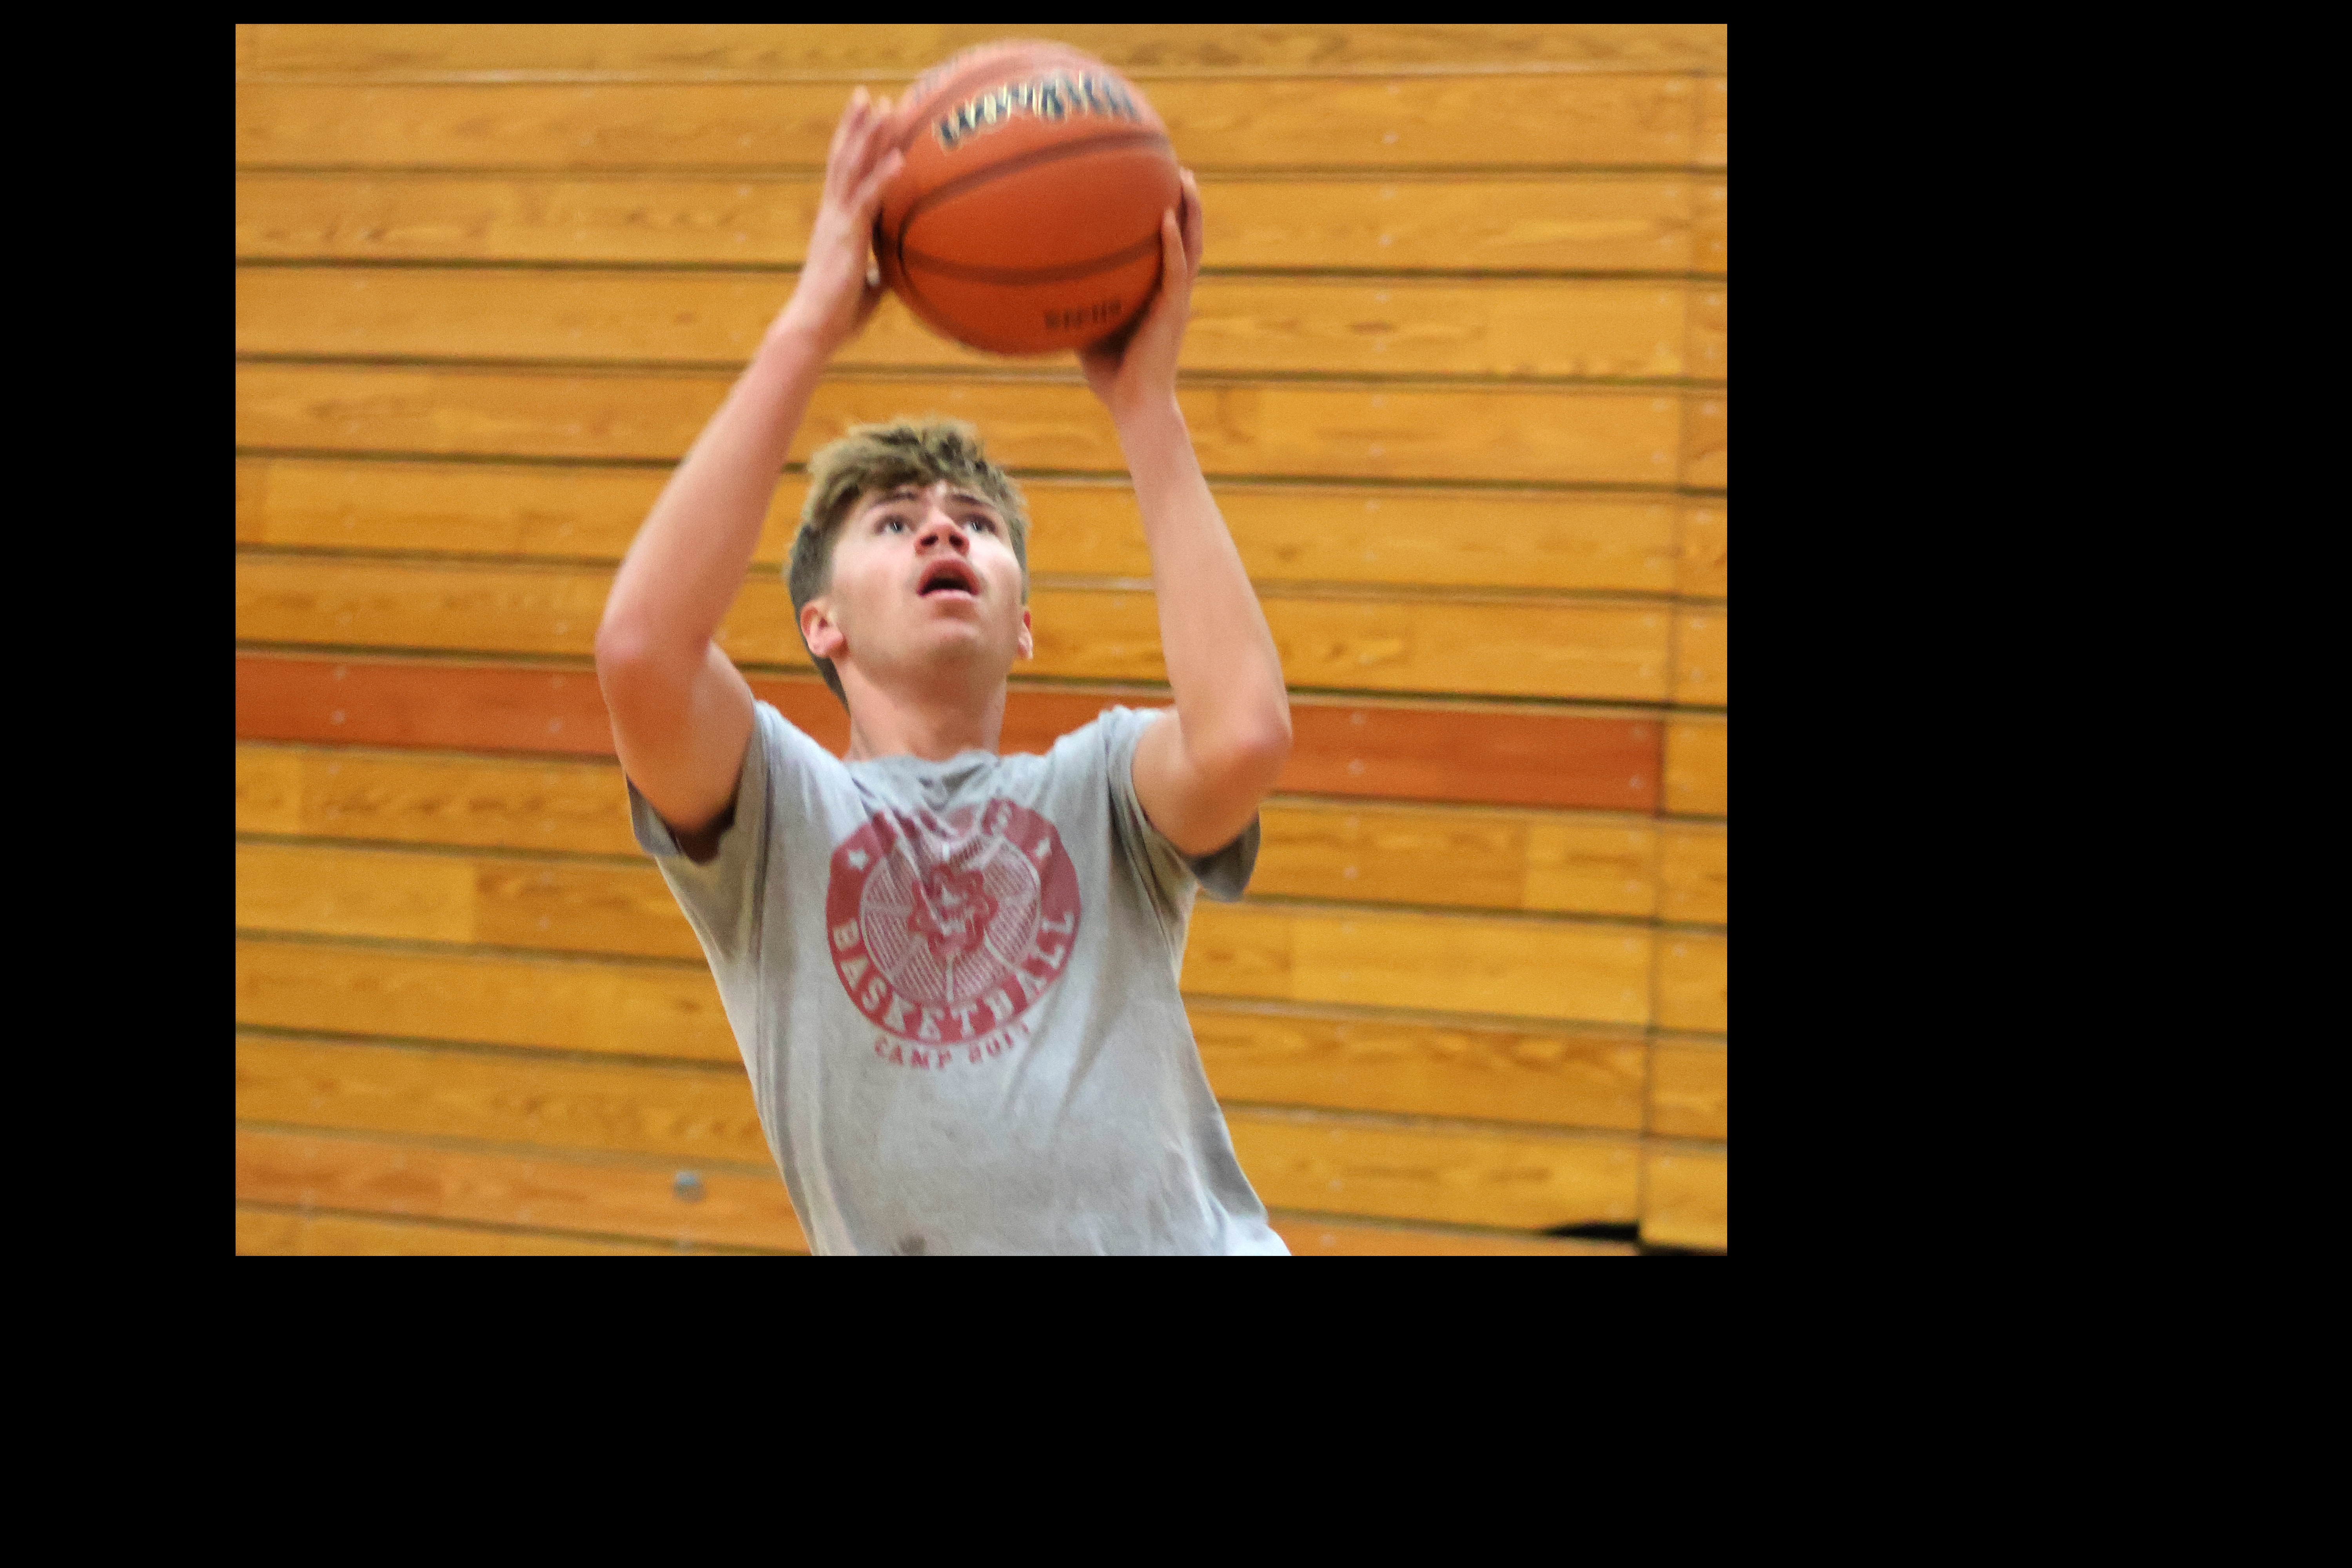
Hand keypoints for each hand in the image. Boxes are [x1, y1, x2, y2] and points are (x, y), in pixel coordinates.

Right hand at [773, 87, 905, 356]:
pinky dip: (883, 177)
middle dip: (856, 125)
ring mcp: (837, 223)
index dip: (853, 147)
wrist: (813, 330)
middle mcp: (832, 215)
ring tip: (883, 105)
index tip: (864, 122)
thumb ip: (878, 273)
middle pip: (843, 158)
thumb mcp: (865, 290)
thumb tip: (894, 272)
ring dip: (868, 135)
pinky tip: (900, 157)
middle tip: (867, 94)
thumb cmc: (836, 318)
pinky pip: (867, 200)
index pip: (844, 175)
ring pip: (852, 168)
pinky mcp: (846, 236)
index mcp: (835, 224)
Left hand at [1080, 169, 1204, 425]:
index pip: (1169, 250)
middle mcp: (1172, 292)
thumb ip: (1079, 303)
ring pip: (1192, 246)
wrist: (1135, 405)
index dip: (1170, 219)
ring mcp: (1176, 300)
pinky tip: (1165, 218)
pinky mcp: (1174, 310)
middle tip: (1179, 170)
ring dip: (1190, 211)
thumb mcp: (1089, 330)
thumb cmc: (1111, 375)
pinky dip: (1173, 243)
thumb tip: (1043, 281)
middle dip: (1187, 203)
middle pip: (1188, 238)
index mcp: (1158, 295)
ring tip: (1184, 178)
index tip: (1159, 188)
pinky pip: (1176, 269)